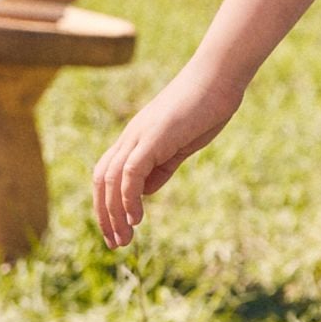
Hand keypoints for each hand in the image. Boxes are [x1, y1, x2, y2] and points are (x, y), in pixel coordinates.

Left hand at [93, 60, 242, 247]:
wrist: (218, 78)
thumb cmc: (206, 107)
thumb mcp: (182, 145)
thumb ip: (162, 167)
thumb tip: (144, 191)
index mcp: (137, 139)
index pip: (109, 175)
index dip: (108, 204)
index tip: (119, 230)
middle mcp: (131, 137)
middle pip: (102, 180)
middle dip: (104, 215)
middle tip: (116, 243)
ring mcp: (139, 136)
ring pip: (112, 179)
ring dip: (114, 213)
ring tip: (124, 238)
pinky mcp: (153, 137)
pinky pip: (131, 172)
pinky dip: (128, 197)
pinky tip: (136, 218)